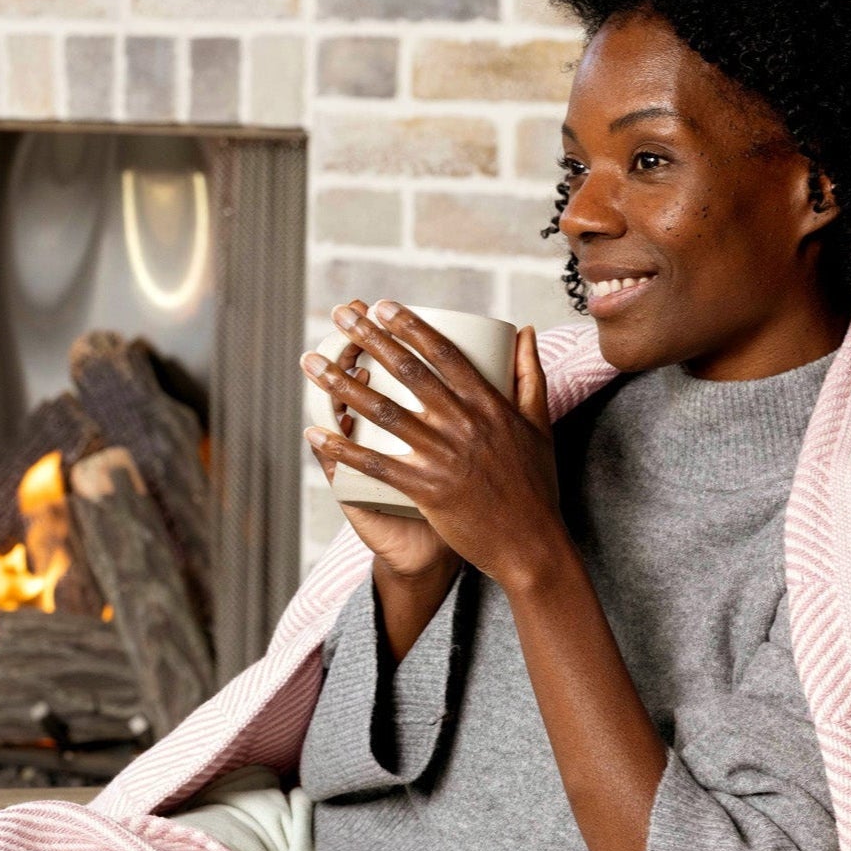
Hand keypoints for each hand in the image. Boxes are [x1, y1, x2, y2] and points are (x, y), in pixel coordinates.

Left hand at [303, 300, 565, 592]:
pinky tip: (313, 432)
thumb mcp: (539, 423)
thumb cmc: (535, 484)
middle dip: (369, 339)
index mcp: (489, 404)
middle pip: (408, 372)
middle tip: (341, 315)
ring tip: (311, 363)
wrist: (531, 545)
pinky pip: (375, 465)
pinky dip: (342, 449)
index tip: (382, 305)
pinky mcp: (427, 490)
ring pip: (383, 412)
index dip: (410, 326)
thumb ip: (530, 374)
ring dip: (342, 384)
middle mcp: (464, 424)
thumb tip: (523, 329)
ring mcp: (444, 456)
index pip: (444, 353)